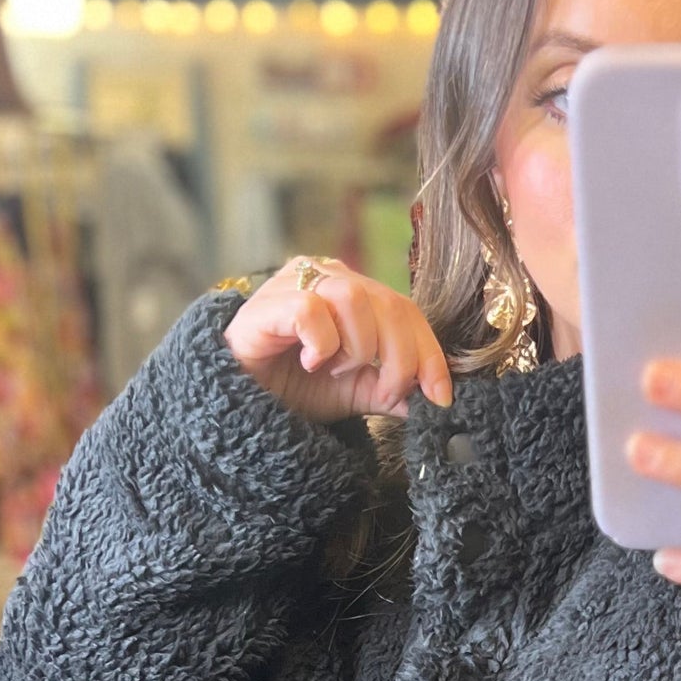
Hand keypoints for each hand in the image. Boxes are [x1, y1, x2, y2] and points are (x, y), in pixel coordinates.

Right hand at [223, 256, 453, 421]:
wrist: (240, 402)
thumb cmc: (295, 387)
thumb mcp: (356, 392)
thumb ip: (393, 389)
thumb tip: (434, 400)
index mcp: (356, 293)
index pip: (407, 311)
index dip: (429, 353)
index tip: (440, 396)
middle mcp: (329, 279)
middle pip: (389, 304)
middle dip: (400, 358)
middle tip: (387, 392)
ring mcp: (296, 285)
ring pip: (354, 299)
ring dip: (359, 347)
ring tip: (339, 370)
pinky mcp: (267, 303)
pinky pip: (310, 309)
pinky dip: (322, 342)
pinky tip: (311, 362)